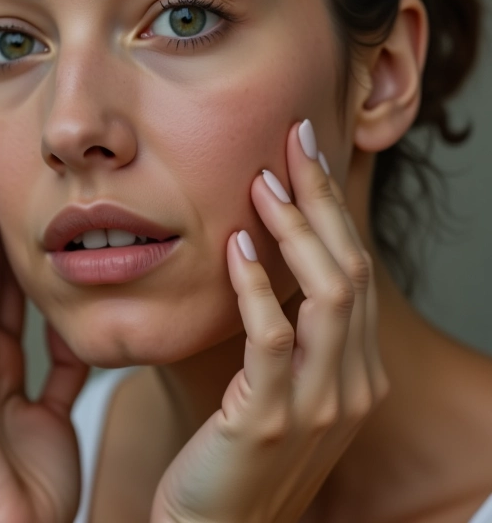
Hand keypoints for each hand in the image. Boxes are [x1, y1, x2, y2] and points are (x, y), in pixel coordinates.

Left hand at [151, 120, 388, 522]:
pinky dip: (256, 285)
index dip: (333, 209)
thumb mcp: (273, 382)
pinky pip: (273, 338)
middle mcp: (353, 383)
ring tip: (263, 184)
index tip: (307, 155)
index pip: (356, 269)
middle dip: (323, 200)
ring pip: (329, 295)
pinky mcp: (270, 420)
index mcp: (354, 369)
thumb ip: (285, 328)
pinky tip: (233, 245)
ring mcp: (318, 405)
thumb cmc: (235, 448)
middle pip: (351, 269)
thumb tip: (265, 253)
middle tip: (294, 143)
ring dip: (297, 231)